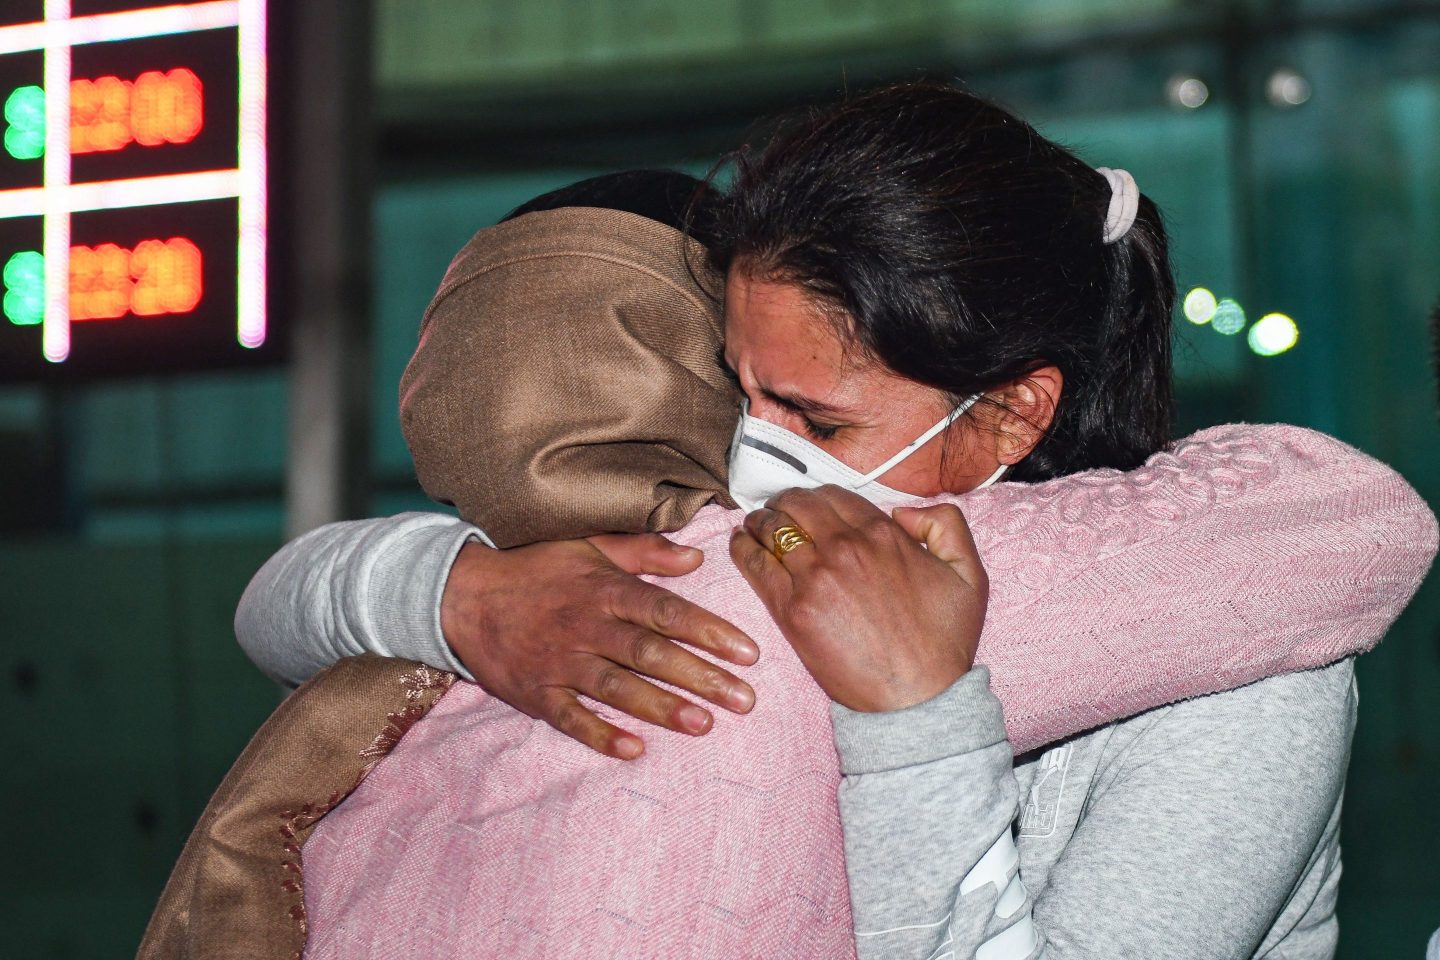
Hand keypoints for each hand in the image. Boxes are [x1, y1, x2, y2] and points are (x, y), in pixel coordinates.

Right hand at [440, 535, 758, 759]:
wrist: (461, 594)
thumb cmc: (535, 568)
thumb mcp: (589, 545)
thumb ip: (644, 552)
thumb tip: (697, 556)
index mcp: (605, 590)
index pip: (667, 610)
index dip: (710, 631)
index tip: (749, 653)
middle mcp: (587, 626)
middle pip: (651, 654)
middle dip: (701, 677)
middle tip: (744, 700)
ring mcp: (561, 662)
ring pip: (618, 688)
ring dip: (662, 708)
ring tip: (705, 725)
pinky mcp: (537, 693)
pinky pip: (572, 719)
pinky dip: (601, 735)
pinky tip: (634, 751)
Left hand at [729, 486, 986, 712]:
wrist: (919, 700)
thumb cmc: (944, 642)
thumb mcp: (969, 574)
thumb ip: (947, 524)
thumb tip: (903, 511)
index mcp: (882, 534)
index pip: (834, 495)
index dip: (817, 496)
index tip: (808, 504)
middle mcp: (846, 547)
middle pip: (798, 504)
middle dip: (785, 502)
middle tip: (777, 510)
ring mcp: (815, 577)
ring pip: (772, 528)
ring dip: (760, 520)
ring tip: (755, 524)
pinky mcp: (792, 610)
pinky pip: (754, 564)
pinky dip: (742, 548)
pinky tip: (739, 544)